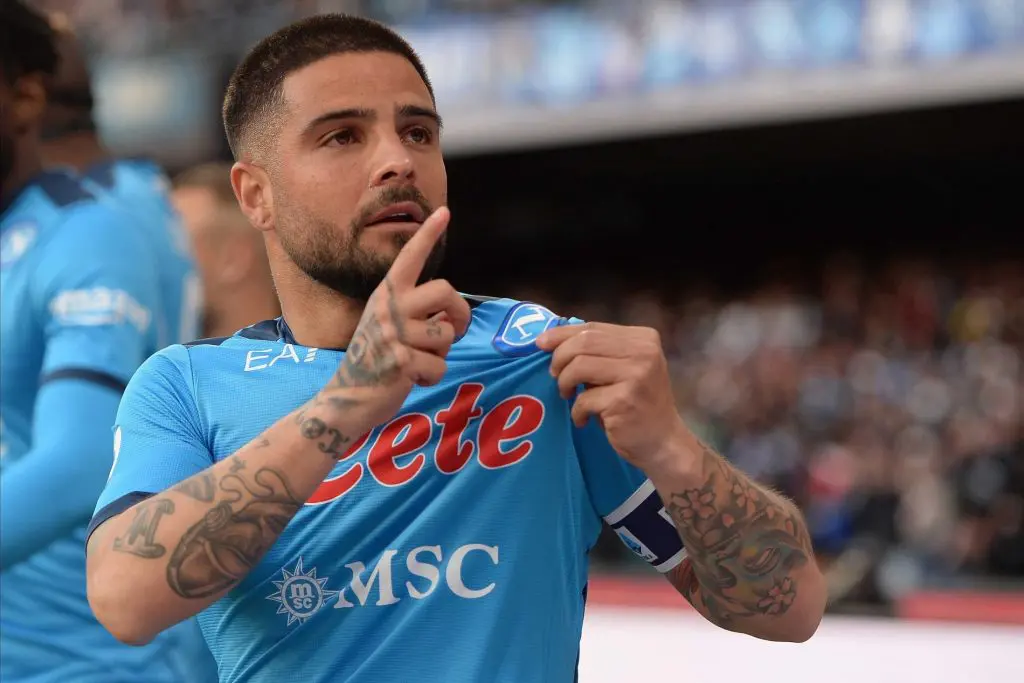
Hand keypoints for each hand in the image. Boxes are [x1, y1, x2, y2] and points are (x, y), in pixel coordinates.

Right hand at [321, 207, 470, 428]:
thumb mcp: (389, 325)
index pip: (410, 258)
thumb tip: (450, 312)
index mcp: (386, 294)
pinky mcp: (400, 361)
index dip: (428, 234)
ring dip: (441, 353)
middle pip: (447, 291)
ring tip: (419, 360)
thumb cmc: (375, 359)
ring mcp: (393, 334)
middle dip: (460, 313)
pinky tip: (412, 379)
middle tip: (453, 331)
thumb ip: (416, 312)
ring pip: (446, 334)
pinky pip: (440, 366)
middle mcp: (388, 307)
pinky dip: (433, 377)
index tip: (445, 212)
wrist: (347, 398)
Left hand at [537, 322, 685, 469]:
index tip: (541, 343)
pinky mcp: (624, 400)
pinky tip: (584, 419)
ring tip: (568, 396)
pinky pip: (584, 399)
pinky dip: (577, 411)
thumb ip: (600, 351)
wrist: (662, 442)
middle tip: (554, 376)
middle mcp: (644, 351)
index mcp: (643, 338)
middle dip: (559, 358)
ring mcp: (636, 375)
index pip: (593, 327)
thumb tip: (552, 339)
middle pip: (584, 343)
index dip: (562, 334)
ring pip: (579, 366)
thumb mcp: (625, 369)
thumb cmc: (638, 404)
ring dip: (565, 383)